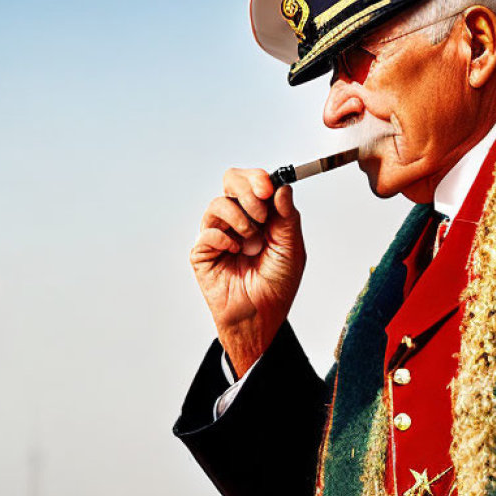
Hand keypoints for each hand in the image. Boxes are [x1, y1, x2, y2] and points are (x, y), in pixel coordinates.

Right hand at [190, 167, 304, 375]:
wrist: (260, 317)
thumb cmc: (276, 286)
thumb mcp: (292, 249)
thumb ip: (288, 217)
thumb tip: (283, 187)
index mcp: (261, 215)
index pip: (254, 181)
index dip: (259, 178)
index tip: (267, 188)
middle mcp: (238, 220)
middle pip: (231, 181)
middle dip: (247, 191)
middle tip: (260, 213)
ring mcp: (219, 234)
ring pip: (218, 204)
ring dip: (239, 220)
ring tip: (252, 243)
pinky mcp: (203, 252)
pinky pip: (207, 232)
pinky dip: (224, 239)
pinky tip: (235, 252)